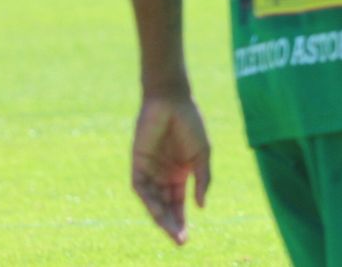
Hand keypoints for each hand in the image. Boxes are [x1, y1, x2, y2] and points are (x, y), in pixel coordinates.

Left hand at [131, 95, 210, 245]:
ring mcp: (150, 171)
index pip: (179, 203)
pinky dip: (150, 201)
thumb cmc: (191, 124)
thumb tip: (201, 206)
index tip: (186, 238)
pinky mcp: (138, 164)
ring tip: (171, 231)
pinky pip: (142, 188)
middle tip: (180, 241)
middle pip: (166, 207)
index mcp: (179, 174)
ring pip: (154, 201)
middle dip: (172, 224)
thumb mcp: (202, 154)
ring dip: (161, 217)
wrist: (173, 101)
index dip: (182, 220)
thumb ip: (202, 179)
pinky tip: (160, 210)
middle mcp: (163, 176)